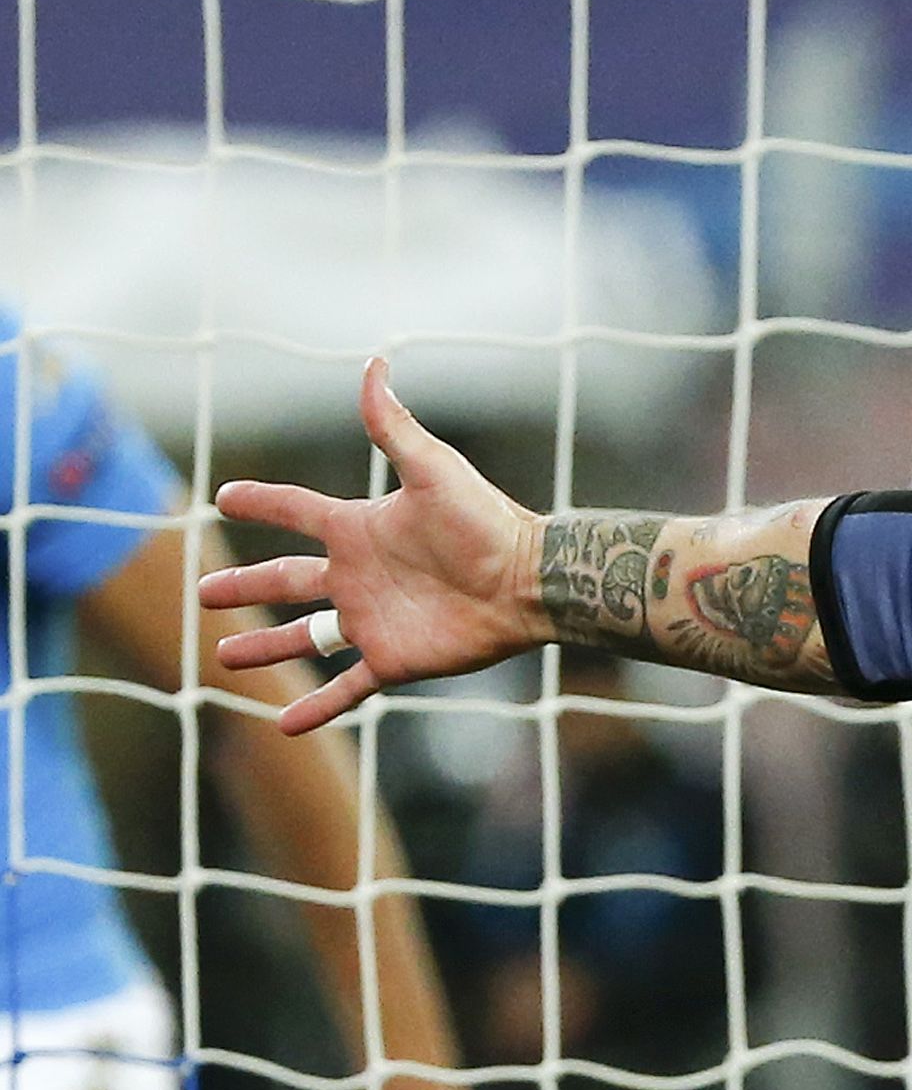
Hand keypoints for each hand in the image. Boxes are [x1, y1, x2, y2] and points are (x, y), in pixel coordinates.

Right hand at [201, 360, 544, 731]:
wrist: (531, 581)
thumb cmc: (486, 523)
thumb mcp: (433, 470)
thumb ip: (393, 425)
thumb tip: (375, 363)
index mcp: (360, 528)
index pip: (296, 511)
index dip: (262, 503)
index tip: (223, 496)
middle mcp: (359, 575)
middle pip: (286, 579)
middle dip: (245, 585)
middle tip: (203, 592)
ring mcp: (372, 620)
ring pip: (304, 637)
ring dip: (265, 647)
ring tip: (223, 657)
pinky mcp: (393, 659)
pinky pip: (346, 688)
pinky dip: (316, 709)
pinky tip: (283, 726)